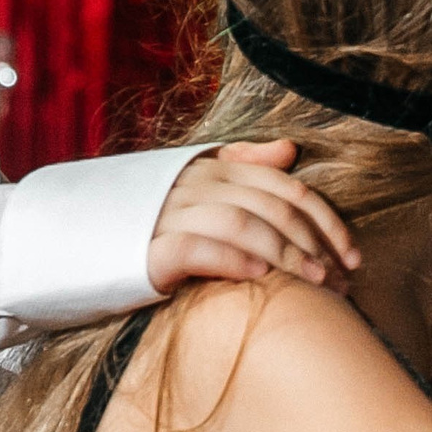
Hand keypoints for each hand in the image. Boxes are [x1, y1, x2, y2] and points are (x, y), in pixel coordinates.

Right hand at [145, 142, 358, 293]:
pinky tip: (260, 279)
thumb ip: (243, 165)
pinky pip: (197, 248)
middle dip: (313, 244)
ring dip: (285, 255)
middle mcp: (192, 185)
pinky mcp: (146, 249)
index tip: (353, 257)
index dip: (325, 221)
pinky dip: (233, 260)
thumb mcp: (198, 189)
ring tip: (313, 283)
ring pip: (240, 223)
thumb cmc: (150, 224)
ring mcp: (167, 214)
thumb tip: (288, 148)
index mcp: (210, 169)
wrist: (78, 245)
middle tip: (340, 282)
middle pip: (270, 206)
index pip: (284, 187)